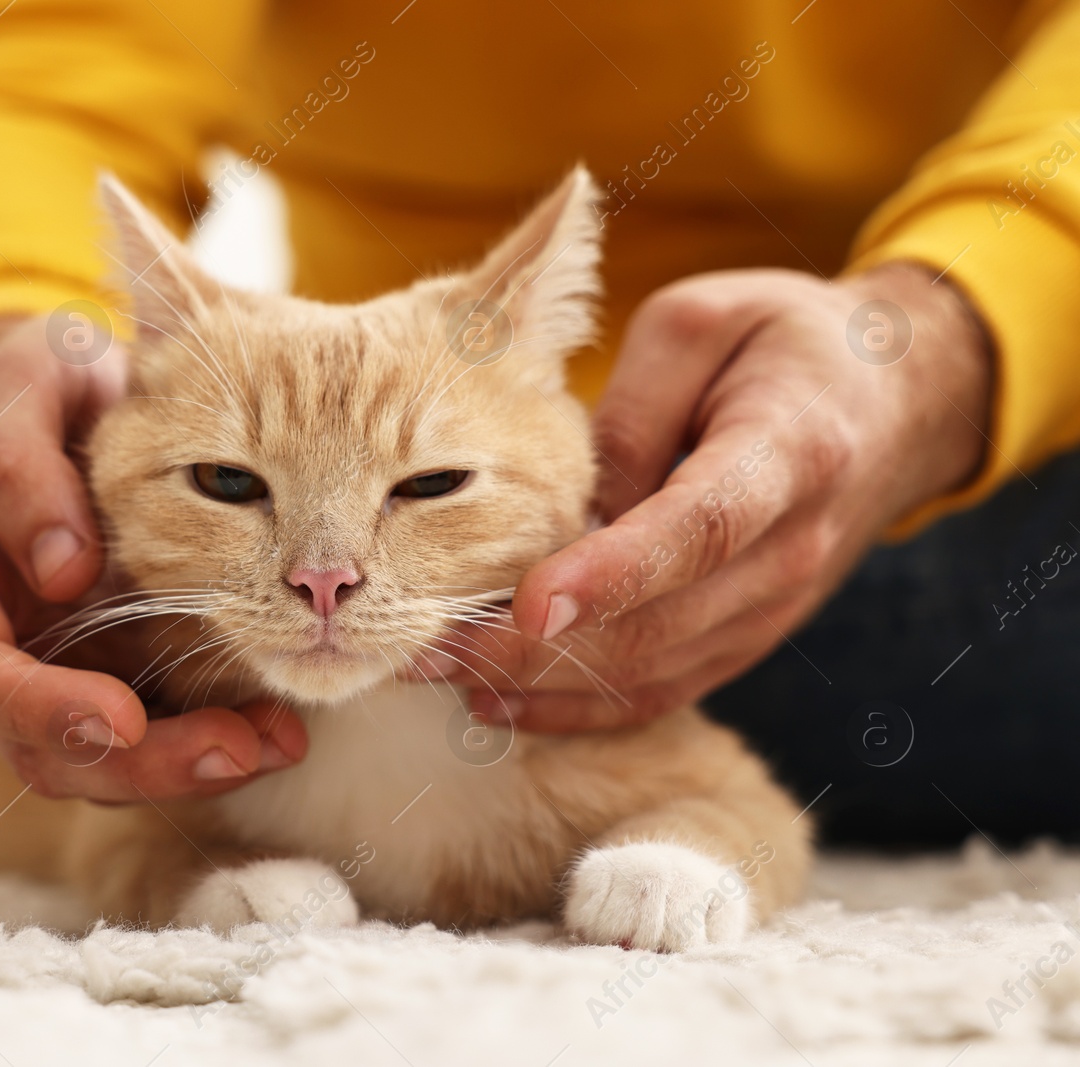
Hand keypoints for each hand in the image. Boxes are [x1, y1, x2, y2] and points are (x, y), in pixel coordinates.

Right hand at [0, 314, 305, 799]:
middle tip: (230, 750)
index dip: (35, 708)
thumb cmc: (32, 383)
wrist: (74, 389)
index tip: (117, 718)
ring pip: (99, 759)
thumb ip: (18, 466)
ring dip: (185, 766)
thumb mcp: (13, 388)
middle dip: (134, 763)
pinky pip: (153, 732)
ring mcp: (52, 664)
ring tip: (275, 740)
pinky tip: (277, 732)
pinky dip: (212, 741)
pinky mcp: (113, 669)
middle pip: (37, 745)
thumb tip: (58, 568)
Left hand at [441, 264, 992, 729]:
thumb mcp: (702, 324)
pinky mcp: (747, 638)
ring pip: (653, 674)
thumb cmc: (782, 345)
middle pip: (660, 623)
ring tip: (435, 672)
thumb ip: (630, 408)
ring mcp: (773, 609)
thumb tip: (563, 502)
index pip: (697, 529)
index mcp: (787, 454)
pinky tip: (498, 699)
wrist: (896, 404)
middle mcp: (789, 550)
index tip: (531, 603)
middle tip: (423, 646)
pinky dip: (579, 706)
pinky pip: (662, 690)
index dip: (615, 573)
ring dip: (540, 685)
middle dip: (534, 647)